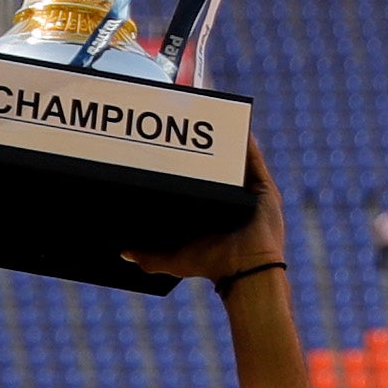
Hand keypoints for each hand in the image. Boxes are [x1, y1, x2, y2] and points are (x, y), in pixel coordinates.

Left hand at [122, 138, 286, 282]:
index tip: (169, 149)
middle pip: (216, 167)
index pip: (197, 184)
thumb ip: (150, 258)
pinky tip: (236, 124)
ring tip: (210, 117)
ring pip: (235, 159)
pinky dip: (247, 140)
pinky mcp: (263, 188)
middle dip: (205, 149)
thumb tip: (124, 252)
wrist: (245, 269)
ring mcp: (248, 192)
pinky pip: (254, 158)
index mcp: (212, 211)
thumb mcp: (175, 261)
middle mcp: (231, 199)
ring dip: (225, 139)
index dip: (186, 167)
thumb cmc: (212, 265)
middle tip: (187, 126)